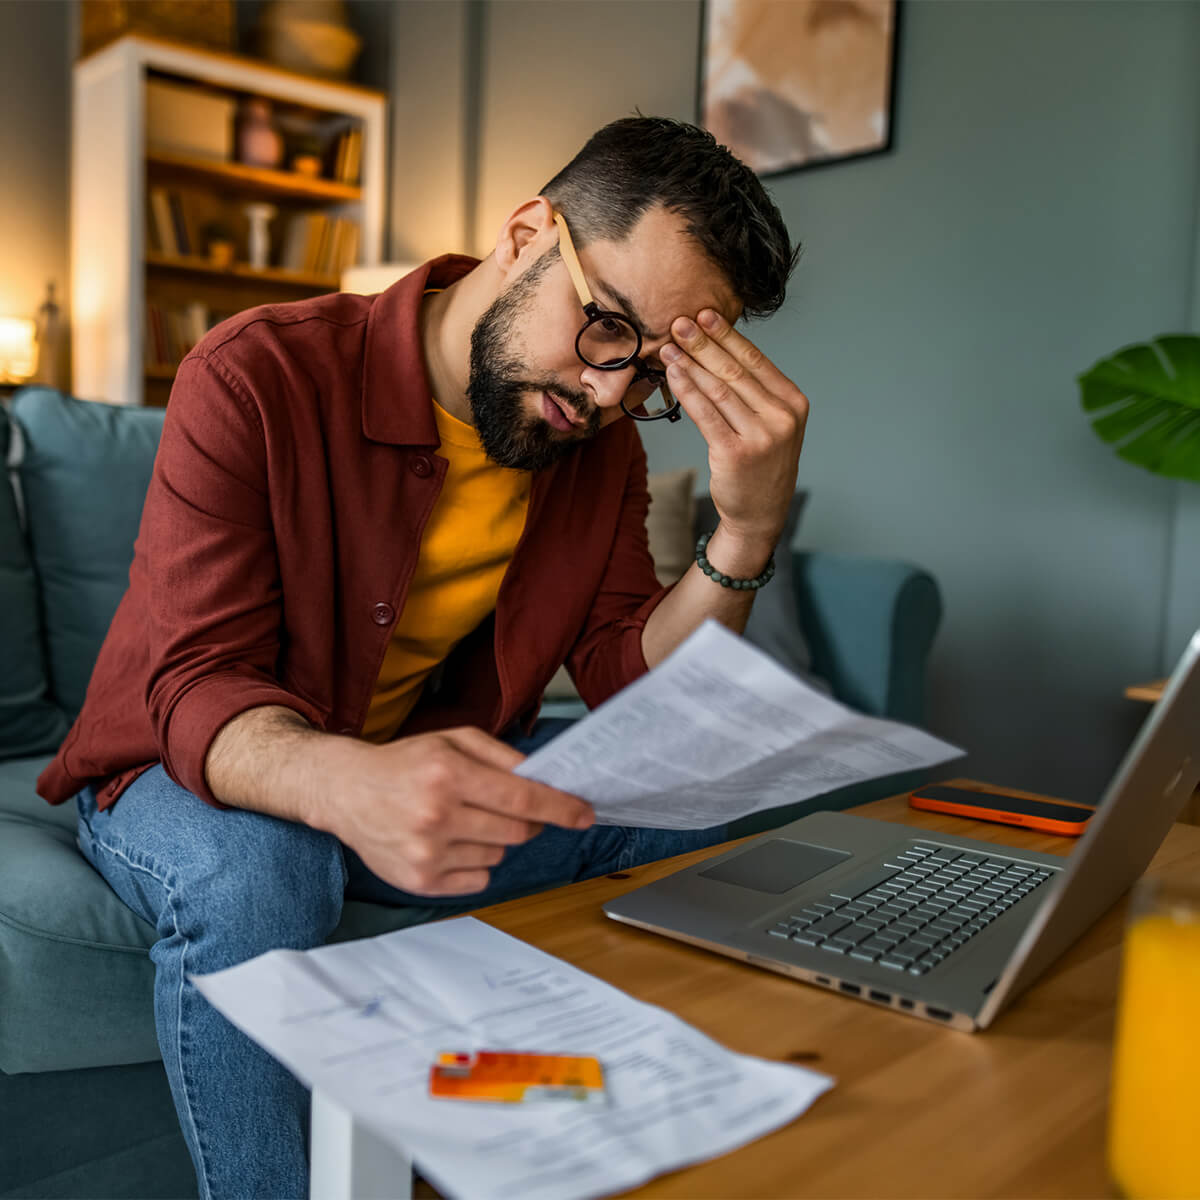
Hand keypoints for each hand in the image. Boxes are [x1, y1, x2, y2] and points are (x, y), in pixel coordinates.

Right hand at [328, 727, 593, 896]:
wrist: (346, 792)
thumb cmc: (405, 762)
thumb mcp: (452, 740)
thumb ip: (501, 756)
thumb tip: (545, 778)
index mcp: (448, 775)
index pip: (522, 799)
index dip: (561, 808)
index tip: (584, 814)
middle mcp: (436, 816)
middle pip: (518, 831)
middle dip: (529, 820)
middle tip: (512, 808)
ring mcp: (427, 854)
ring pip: (500, 854)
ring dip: (496, 838)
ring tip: (463, 819)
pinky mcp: (420, 882)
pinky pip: (479, 878)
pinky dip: (477, 861)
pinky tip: (451, 842)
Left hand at [661, 309, 807, 561]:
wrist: (760, 514)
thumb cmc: (761, 465)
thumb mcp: (772, 425)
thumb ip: (755, 393)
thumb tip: (717, 351)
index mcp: (793, 403)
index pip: (756, 360)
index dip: (727, 335)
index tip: (705, 314)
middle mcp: (782, 417)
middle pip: (735, 371)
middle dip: (704, 343)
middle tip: (680, 323)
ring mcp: (761, 436)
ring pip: (719, 389)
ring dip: (690, 364)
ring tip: (669, 346)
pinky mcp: (736, 453)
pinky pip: (706, 414)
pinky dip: (687, 391)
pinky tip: (673, 375)